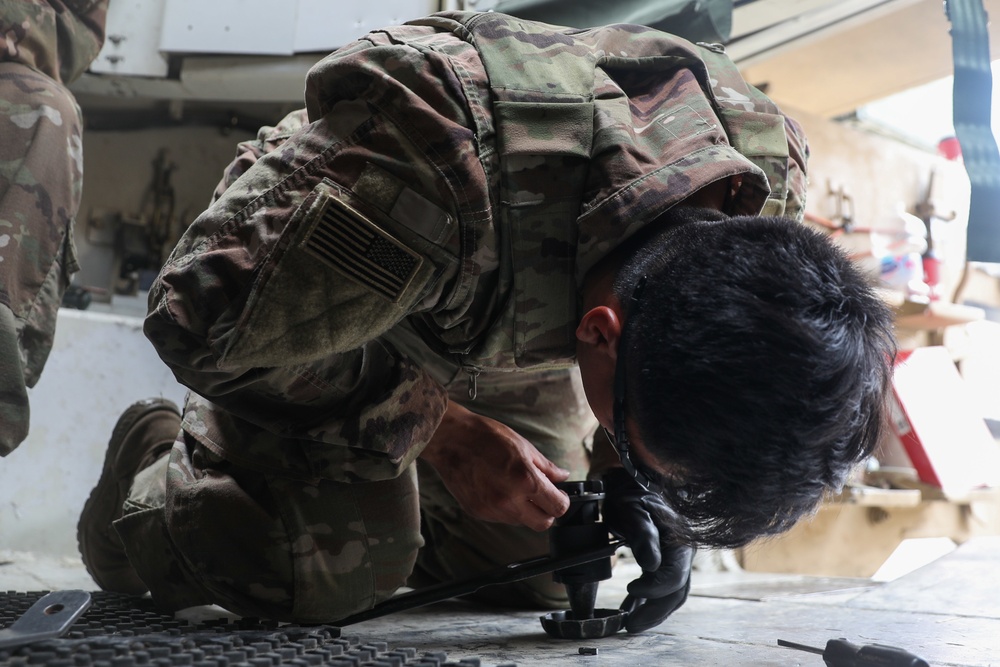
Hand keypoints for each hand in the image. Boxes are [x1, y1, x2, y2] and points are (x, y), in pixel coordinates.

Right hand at [419, 401, 570, 530]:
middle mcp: (510, 501)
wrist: (451, 439)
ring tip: (516, 488)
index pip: (557, 507)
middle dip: (547, 512)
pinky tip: (499, 489)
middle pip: (542, 523)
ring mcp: (492, 510)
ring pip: (521, 522)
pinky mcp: (478, 512)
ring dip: (525, 510)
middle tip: (543, 496)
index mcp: (526, 481)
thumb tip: (562, 476)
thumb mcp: (523, 446)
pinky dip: (506, 508)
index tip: (559, 494)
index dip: (562, 501)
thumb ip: (546, 466)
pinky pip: (501, 518)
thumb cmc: (486, 437)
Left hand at [602, 468, 695, 632]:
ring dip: (653, 608)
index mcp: (679, 542)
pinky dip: (650, 596)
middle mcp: (684, 552)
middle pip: (676, 591)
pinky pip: (664, 583)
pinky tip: (632, 604)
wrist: (636, 476)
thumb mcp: (633, 510)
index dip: (653, 588)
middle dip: (654, 611)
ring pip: (673, 591)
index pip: (673, 577)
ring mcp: (678, 555)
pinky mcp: (668, 556)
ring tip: (630, 622)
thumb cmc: (632, 491)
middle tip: (630, 626)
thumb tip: (651, 565)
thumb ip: (643, 536)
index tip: (631, 589)